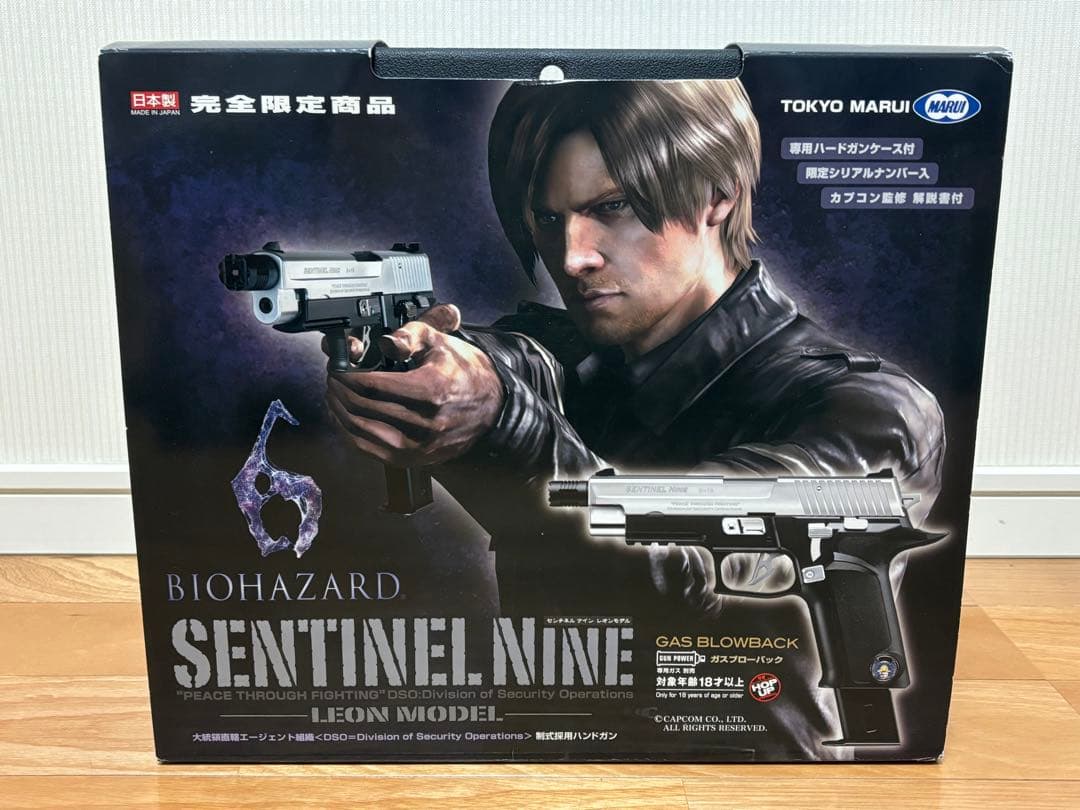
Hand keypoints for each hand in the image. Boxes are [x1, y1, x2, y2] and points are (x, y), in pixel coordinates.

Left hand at [325, 304, 504, 466]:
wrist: (492, 408)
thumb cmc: (465, 373)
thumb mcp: (440, 343)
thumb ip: (409, 336)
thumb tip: (383, 342)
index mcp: (430, 390)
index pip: (371, 385)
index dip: (346, 376)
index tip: (337, 368)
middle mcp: (424, 423)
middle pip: (362, 407)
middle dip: (339, 392)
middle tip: (332, 380)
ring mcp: (417, 446)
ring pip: (361, 430)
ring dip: (339, 412)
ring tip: (334, 396)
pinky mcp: (413, 460)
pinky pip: (369, 449)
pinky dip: (350, 433)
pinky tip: (344, 419)